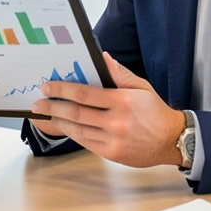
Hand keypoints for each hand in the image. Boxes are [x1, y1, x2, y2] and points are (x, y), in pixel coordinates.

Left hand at [29, 52, 184, 167]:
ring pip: (77, 129)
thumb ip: (120, 73)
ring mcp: (112, 140)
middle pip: (75, 113)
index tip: (48, 87)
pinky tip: (64, 126)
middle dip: (53, 106)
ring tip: (46, 114)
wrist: (171, 140)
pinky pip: (85, 142)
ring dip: (58, 121)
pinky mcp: (111, 153)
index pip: (84, 94)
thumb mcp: (142, 87)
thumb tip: (103, 57)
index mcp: (122, 101)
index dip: (62, 90)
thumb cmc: (155, 111)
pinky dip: (71, 133)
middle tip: (39, 103)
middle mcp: (116, 121)